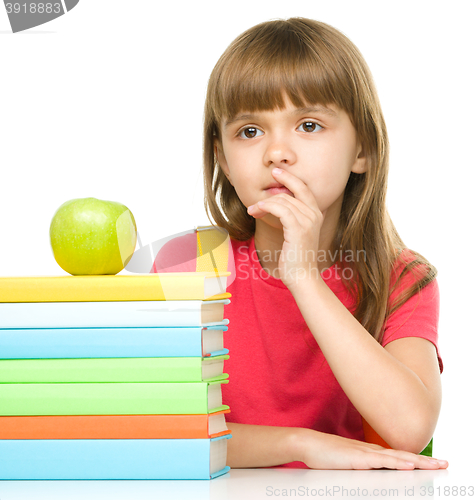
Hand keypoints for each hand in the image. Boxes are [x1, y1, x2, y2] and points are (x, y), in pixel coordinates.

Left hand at [247, 167, 324, 289]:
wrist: (302, 277)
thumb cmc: (296, 258)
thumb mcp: (296, 234)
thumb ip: (292, 219)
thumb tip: (277, 207)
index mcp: (317, 214)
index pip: (304, 188)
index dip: (290, 178)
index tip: (277, 172)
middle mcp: (314, 215)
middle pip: (290, 193)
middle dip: (272, 192)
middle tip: (257, 196)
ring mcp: (308, 221)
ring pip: (282, 201)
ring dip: (264, 204)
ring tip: (252, 210)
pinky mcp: (298, 228)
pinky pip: (280, 209)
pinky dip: (266, 207)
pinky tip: (257, 210)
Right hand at [295, 429, 448, 469]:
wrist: (308, 443)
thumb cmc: (325, 454)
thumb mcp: (347, 461)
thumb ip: (361, 465)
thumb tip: (371, 471)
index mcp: (370, 452)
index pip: (399, 456)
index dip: (417, 459)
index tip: (433, 463)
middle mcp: (372, 451)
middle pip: (404, 456)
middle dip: (425, 461)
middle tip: (445, 464)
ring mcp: (366, 453)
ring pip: (397, 458)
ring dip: (418, 462)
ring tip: (435, 465)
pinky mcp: (358, 458)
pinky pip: (381, 461)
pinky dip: (397, 463)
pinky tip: (408, 465)